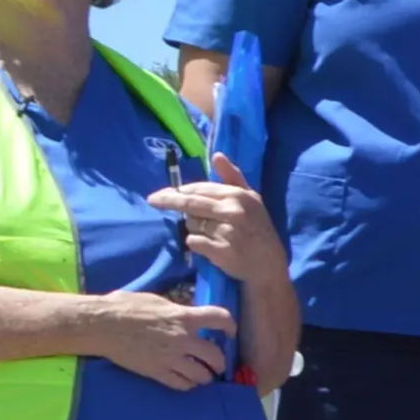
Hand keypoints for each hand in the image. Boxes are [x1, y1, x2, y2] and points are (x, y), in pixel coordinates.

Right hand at [87, 289, 235, 389]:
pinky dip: (188, 384)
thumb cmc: (126, 306)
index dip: (230, 326)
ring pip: (201, 375)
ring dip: (205, 375)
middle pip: (215, 355)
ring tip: (203, 374)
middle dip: (220, 361)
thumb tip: (187, 315)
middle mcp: (183, 339)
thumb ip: (177, 311)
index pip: (220, 319)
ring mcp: (171, 358)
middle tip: (218, 363)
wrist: (102, 325)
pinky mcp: (157, 372)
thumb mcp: (158, 301)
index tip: (230, 332)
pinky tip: (186, 381)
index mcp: (184, 317)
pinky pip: (181, 384)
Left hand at [148, 152, 289, 287]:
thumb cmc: (258, 228)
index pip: (199, 188)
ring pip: (190, 224)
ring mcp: (225, 231)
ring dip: (193, 227)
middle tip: (151, 200)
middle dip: (168, 200)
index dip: (179, 190)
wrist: (269, 264)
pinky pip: (193, 242)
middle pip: (189, 203)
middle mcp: (231, 211)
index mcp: (238, 195)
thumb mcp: (252, 198)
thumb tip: (216, 155)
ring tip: (209, 232)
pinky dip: (195, 244)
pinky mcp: (219, 251)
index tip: (165, 192)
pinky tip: (209, 246)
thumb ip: (233, 176)